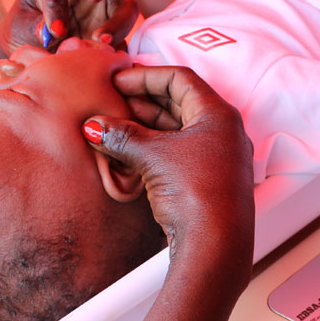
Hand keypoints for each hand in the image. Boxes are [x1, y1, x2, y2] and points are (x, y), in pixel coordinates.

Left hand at [0, 0, 137, 53]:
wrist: (38, 62)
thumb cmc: (24, 35)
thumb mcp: (19, 30)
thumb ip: (32, 27)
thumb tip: (50, 32)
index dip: (57, 2)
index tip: (55, 31)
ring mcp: (108, 9)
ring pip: (129, 7)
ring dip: (119, 22)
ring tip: (102, 43)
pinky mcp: (118, 37)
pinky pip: (127, 42)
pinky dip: (120, 52)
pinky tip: (107, 63)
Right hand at [81, 66, 254, 258]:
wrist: (215, 244)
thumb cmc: (197, 194)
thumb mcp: (153, 156)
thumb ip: (121, 136)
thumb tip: (95, 127)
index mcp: (219, 114)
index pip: (180, 79)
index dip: (145, 76)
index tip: (118, 80)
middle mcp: (224, 132)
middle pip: (179, 103)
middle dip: (142, 102)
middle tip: (112, 104)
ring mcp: (218, 157)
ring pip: (177, 130)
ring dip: (144, 127)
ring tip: (114, 129)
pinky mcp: (208, 180)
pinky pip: (178, 153)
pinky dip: (153, 149)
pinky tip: (128, 153)